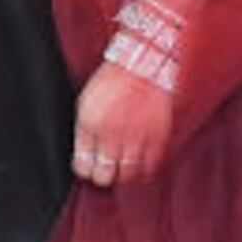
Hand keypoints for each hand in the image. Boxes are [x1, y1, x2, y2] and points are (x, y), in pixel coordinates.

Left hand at [69, 51, 172, 189]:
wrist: (145, 64)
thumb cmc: (115, 80)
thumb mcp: (87, 102)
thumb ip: (85, 131)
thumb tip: (84, 154)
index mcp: (90, 125)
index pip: (83, 166)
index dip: (86, 169)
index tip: (91, 166)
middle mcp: (112, 136)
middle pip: (105, 176)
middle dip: (104, 175)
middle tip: (107, 169)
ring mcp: (136, 138)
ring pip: (128, 176)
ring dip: (124, 174)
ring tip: (124, 167)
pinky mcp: (157, 138)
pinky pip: (150, 167)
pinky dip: (145, 169)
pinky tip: (141, 162)